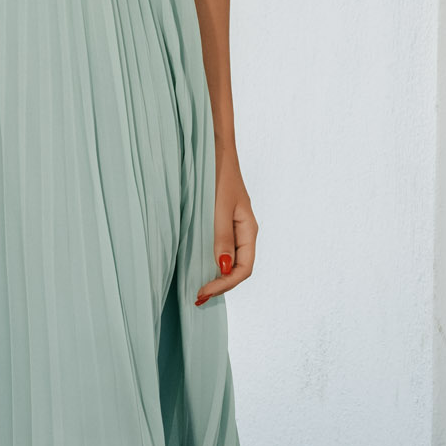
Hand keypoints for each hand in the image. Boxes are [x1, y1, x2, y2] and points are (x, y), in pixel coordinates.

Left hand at [196, 152, 255, 305]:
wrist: (214, 149)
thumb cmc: (219, 175)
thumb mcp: (220, 208)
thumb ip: (222, 237)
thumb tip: (225, 268)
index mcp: (249, 230)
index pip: (244, 269)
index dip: (225, 284)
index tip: (203, 291)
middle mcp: (243, 231)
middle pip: (238, 268)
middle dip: (220, 285)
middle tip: (197, 296)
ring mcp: (233, 227)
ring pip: (230, 260)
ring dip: (216, 276)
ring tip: (197, 288)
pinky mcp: (221, 221)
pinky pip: (221, 248)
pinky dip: (211, 262)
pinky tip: (197, 266)